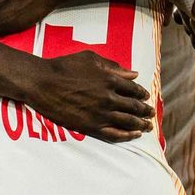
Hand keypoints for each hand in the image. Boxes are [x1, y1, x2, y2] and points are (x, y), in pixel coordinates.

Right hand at [27, 50, 156, 141]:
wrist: (43, 83)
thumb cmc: (65, 67)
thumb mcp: (91, 58)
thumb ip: (114, 66)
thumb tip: (134, 73)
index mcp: (111, 80)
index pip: (133, 89)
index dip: (141, 94)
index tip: (146, 97)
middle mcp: (109, 98)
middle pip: (134, 107)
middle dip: (145, 111)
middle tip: (151, 114)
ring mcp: (101, 114)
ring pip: (128, 121)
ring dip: (140, 124)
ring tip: (148, 126)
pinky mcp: (90, 126)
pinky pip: (114, 134)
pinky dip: (126, 135)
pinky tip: (134, 135)